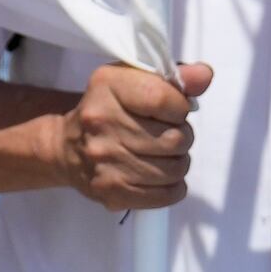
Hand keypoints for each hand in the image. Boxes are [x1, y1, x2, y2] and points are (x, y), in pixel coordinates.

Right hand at [59, 58, 208, 210]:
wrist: (66, 148)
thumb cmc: (109, 109)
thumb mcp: (134, 81)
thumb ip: (174, 77)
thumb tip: (204, 76)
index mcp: (108, 86)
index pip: (164, 99)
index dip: (180, 108)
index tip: (172, 111)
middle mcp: (102, 122)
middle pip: (174, 138)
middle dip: (181, 138)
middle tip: (167, 136)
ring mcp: (105, 161)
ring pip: (174, 169)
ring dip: (177, 163)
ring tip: (162, 156)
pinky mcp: (111, 192)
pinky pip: (166, 195)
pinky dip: (172, 187)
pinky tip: (158, 177)